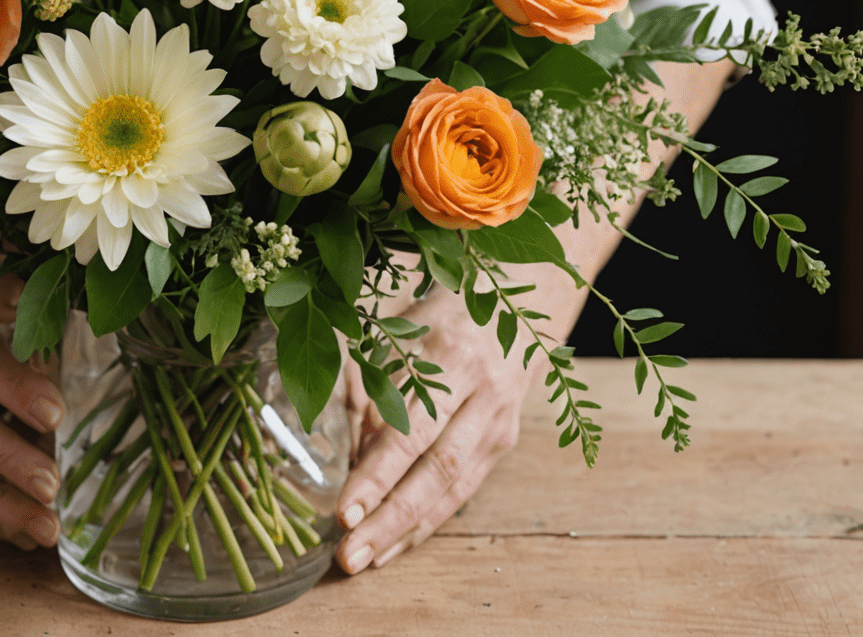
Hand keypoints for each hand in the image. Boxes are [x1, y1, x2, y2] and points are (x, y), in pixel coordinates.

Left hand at [334, 287, 548, 572]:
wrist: (518, 303)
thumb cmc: (442, 310)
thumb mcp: (404, 325)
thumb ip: (378, 381)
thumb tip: (351, 449)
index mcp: (450, 354)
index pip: (409, 428)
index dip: (377, 473)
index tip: (344, 510)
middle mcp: (482, 393)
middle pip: (435, 468)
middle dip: (390, 516)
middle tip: (350, 554)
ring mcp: (498, 420)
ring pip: (454, 487)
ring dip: (408, 529)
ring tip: (367, 559)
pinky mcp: (504, 440)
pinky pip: (465, 489)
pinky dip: (430, 519)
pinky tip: (398, 543)